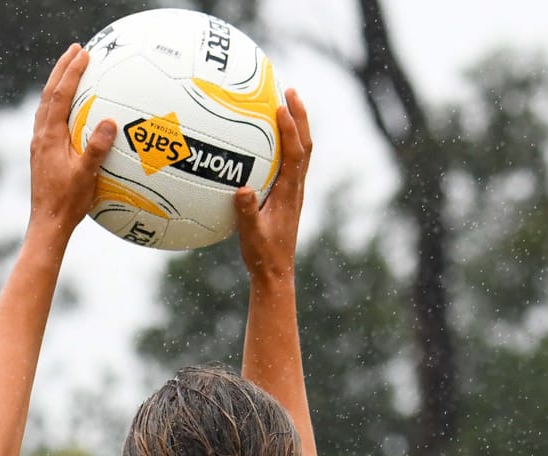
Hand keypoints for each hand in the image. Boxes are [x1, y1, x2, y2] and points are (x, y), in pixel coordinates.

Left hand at [28, 45, 116, 241]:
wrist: (47, 224)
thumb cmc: (68, 203)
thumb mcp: (86, 176)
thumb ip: (96, 149)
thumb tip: (110, 122)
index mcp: (49, 137)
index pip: (59, 96)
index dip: (70, 72)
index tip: (82, 53)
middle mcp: (41, 136)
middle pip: (49, 94)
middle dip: (62, 69)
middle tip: (75, 50)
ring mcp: (39, 144)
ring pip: (46, 105)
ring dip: (57, 84)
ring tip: (70, 70)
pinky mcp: (42, 153)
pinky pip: (48, 119)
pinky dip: (57, 104)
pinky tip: (68, 107)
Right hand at [233, 88, 310, 284]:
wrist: (276, 273)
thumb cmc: (263, 255)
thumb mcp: (251, 234)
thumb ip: (248, 212)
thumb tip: (242, 190)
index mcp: (289, 193)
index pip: (295, 154)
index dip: (291, 129)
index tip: (281, 106)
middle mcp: (296, 188)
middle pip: (305, 145)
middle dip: (300, 116)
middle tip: (290, 90)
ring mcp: (293, 191)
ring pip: (301, 152)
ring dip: (296, 127)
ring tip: (284, 104)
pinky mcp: (287, 196)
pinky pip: (289, 162)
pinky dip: (285, 143)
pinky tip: (269, 138)